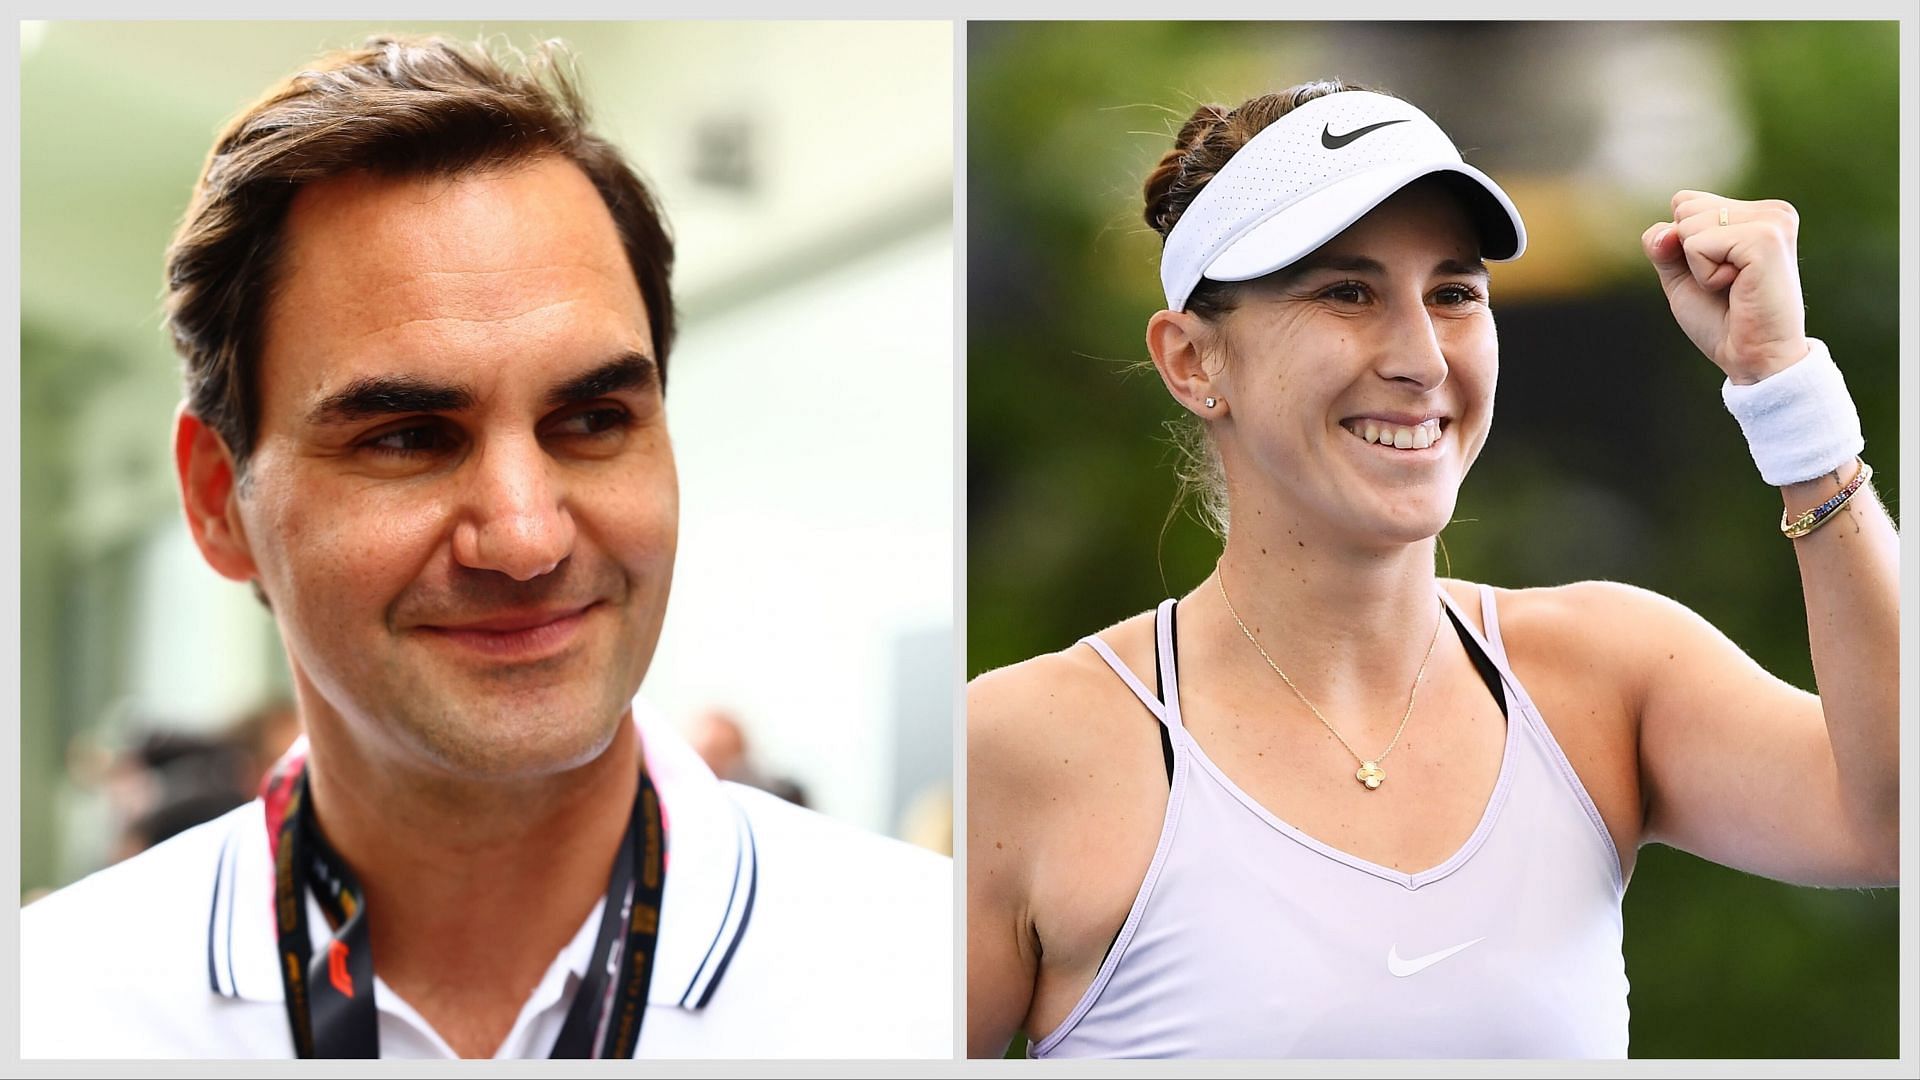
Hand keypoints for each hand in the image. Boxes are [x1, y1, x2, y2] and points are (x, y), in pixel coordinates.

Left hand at [1641, 190, 1808, 384]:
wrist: (1754, 358)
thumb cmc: (1722, 320)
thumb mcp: (1681, 275)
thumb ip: (1663, 244)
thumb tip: (1665, 230)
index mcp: (1757, 212)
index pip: (1684, 201)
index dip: (1681, 244)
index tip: (1718, 273)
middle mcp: (1772, 211)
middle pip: (1684, 208)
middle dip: (1688, 254)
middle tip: (1726, 284)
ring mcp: (1773, 221)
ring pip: (1688, 225)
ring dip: (1698, 267)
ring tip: (1734, 286)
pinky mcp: (1766, 238)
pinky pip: (1697, 244)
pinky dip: (1704, 275)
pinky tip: (1737, 288)